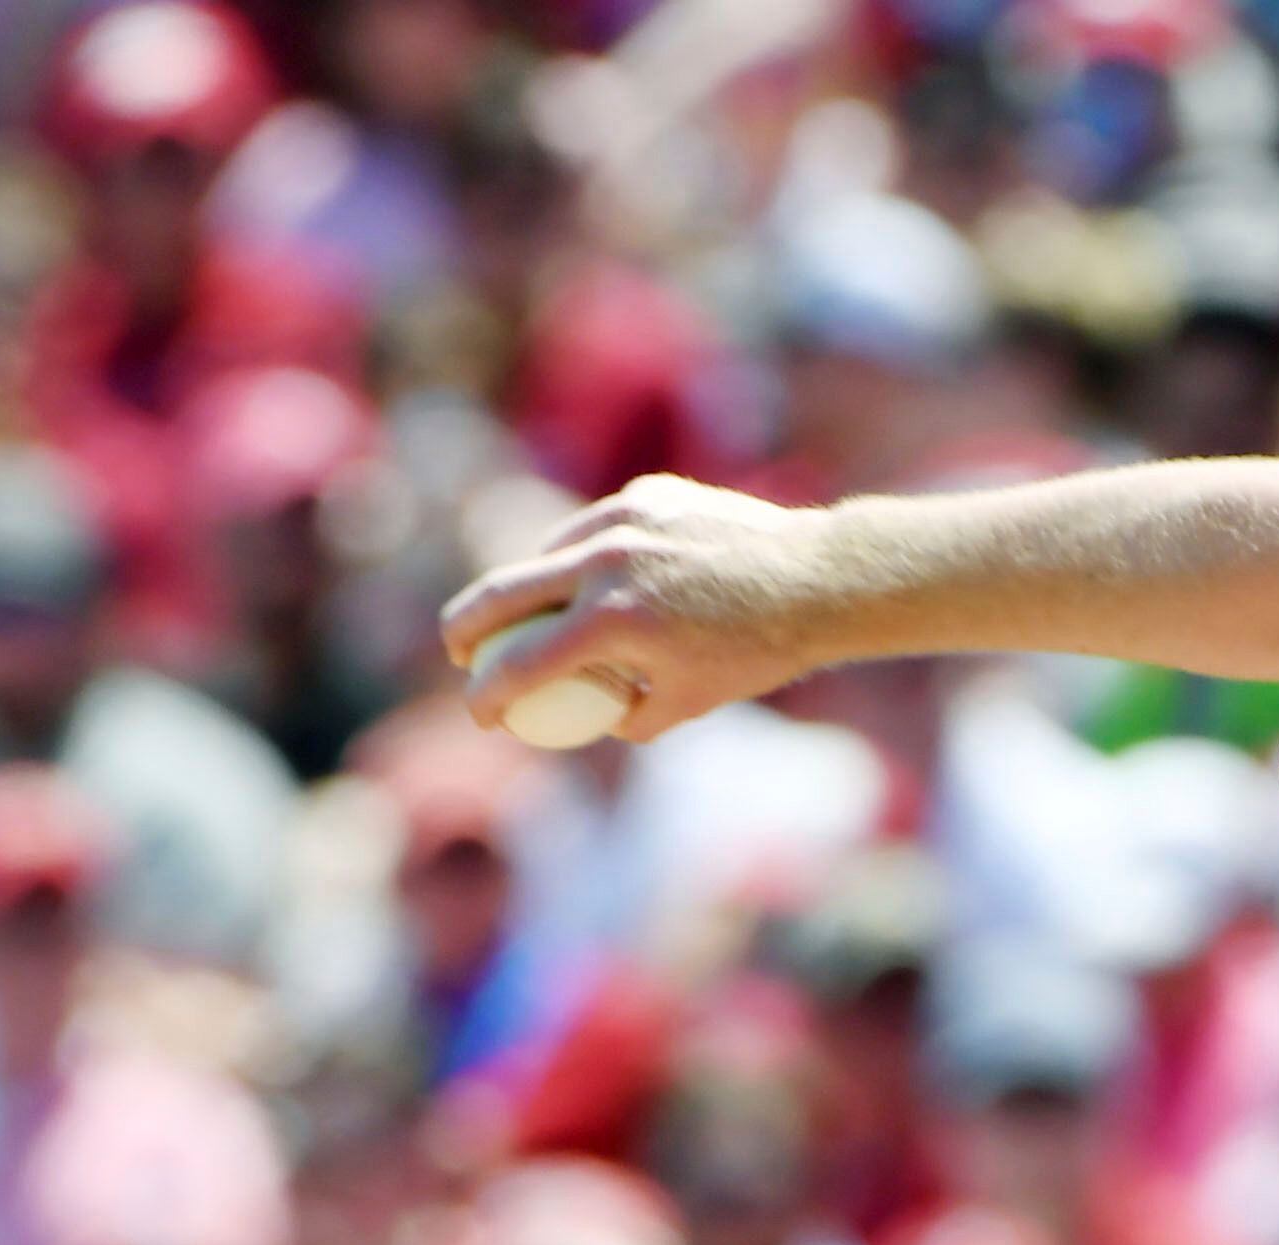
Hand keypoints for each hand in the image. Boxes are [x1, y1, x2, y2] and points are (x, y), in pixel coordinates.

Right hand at [440, 476, 827, 745]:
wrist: (817, 581)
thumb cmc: (758, 651)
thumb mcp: (691, 701)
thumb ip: (629, 716)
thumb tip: (591, 715)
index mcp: (613, 623)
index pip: (519, 665)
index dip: (487, 697)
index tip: (482, 715)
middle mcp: (606, 564)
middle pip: (498, 594)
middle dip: (465, 630)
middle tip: (461, 653)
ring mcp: (623, 521)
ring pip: (546, 554)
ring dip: (527, 589)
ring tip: (537, 618)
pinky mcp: (647, 494)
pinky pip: (594, 529)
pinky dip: (584, 556)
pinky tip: (598, 579)